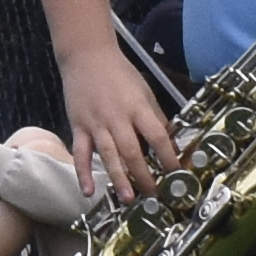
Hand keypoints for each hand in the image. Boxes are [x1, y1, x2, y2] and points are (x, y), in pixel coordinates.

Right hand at [56, 33, 172, 207]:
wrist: (86, 56)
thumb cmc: (120, 73)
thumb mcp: (144, 91)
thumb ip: (155, 117)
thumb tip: (170, 144)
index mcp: (138, 107)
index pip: (157, 136)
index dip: (169, 156)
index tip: (177, 174)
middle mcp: (117, 117)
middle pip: (133, 150)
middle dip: (144, 175)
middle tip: (154, 196)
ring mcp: (96, 123)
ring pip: (109, 155)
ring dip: (119, 179)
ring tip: (128, 199)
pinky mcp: (78, 127)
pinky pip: (81, 153)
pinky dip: (83, 172)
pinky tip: (88, 192)